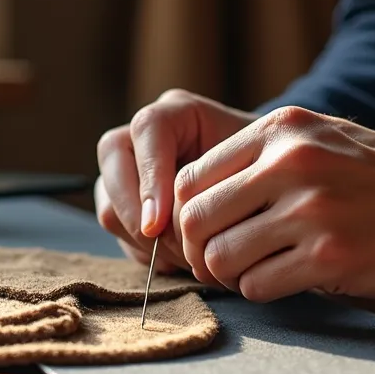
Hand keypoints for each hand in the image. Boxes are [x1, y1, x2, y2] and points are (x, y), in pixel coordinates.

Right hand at [95, 89, 256, 271]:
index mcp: (176, 113)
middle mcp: (143, 136)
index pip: (147, 130)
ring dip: (144, 241)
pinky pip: (118, 231)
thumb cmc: (264, 172)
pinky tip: (179, 260)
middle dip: (137, 217)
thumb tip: (173, 228)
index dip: (150, 177)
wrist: (262, 186)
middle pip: (113, 164)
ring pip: (109, 205)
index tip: (159, 224)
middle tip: (174, 250)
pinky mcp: (124, 202)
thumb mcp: (255, 169)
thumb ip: (221, 185)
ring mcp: (128, 169)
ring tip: (187, 258)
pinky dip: (145, 253)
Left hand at [173, 106, 374, 301]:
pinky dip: (264, 291)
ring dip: (232, 275)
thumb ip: (264, 158)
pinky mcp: (331, 256)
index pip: (190, 178)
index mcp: (283, 130)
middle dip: (199, 251)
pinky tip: (293, 281)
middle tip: (222, 265)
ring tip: (261, 271)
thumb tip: (194, 198)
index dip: (186, 217)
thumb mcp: (325, 140)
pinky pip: (258, 286)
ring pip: (221, 258)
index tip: (206, 235)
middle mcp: (291, 163)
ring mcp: (311, 209)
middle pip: (194, 220)